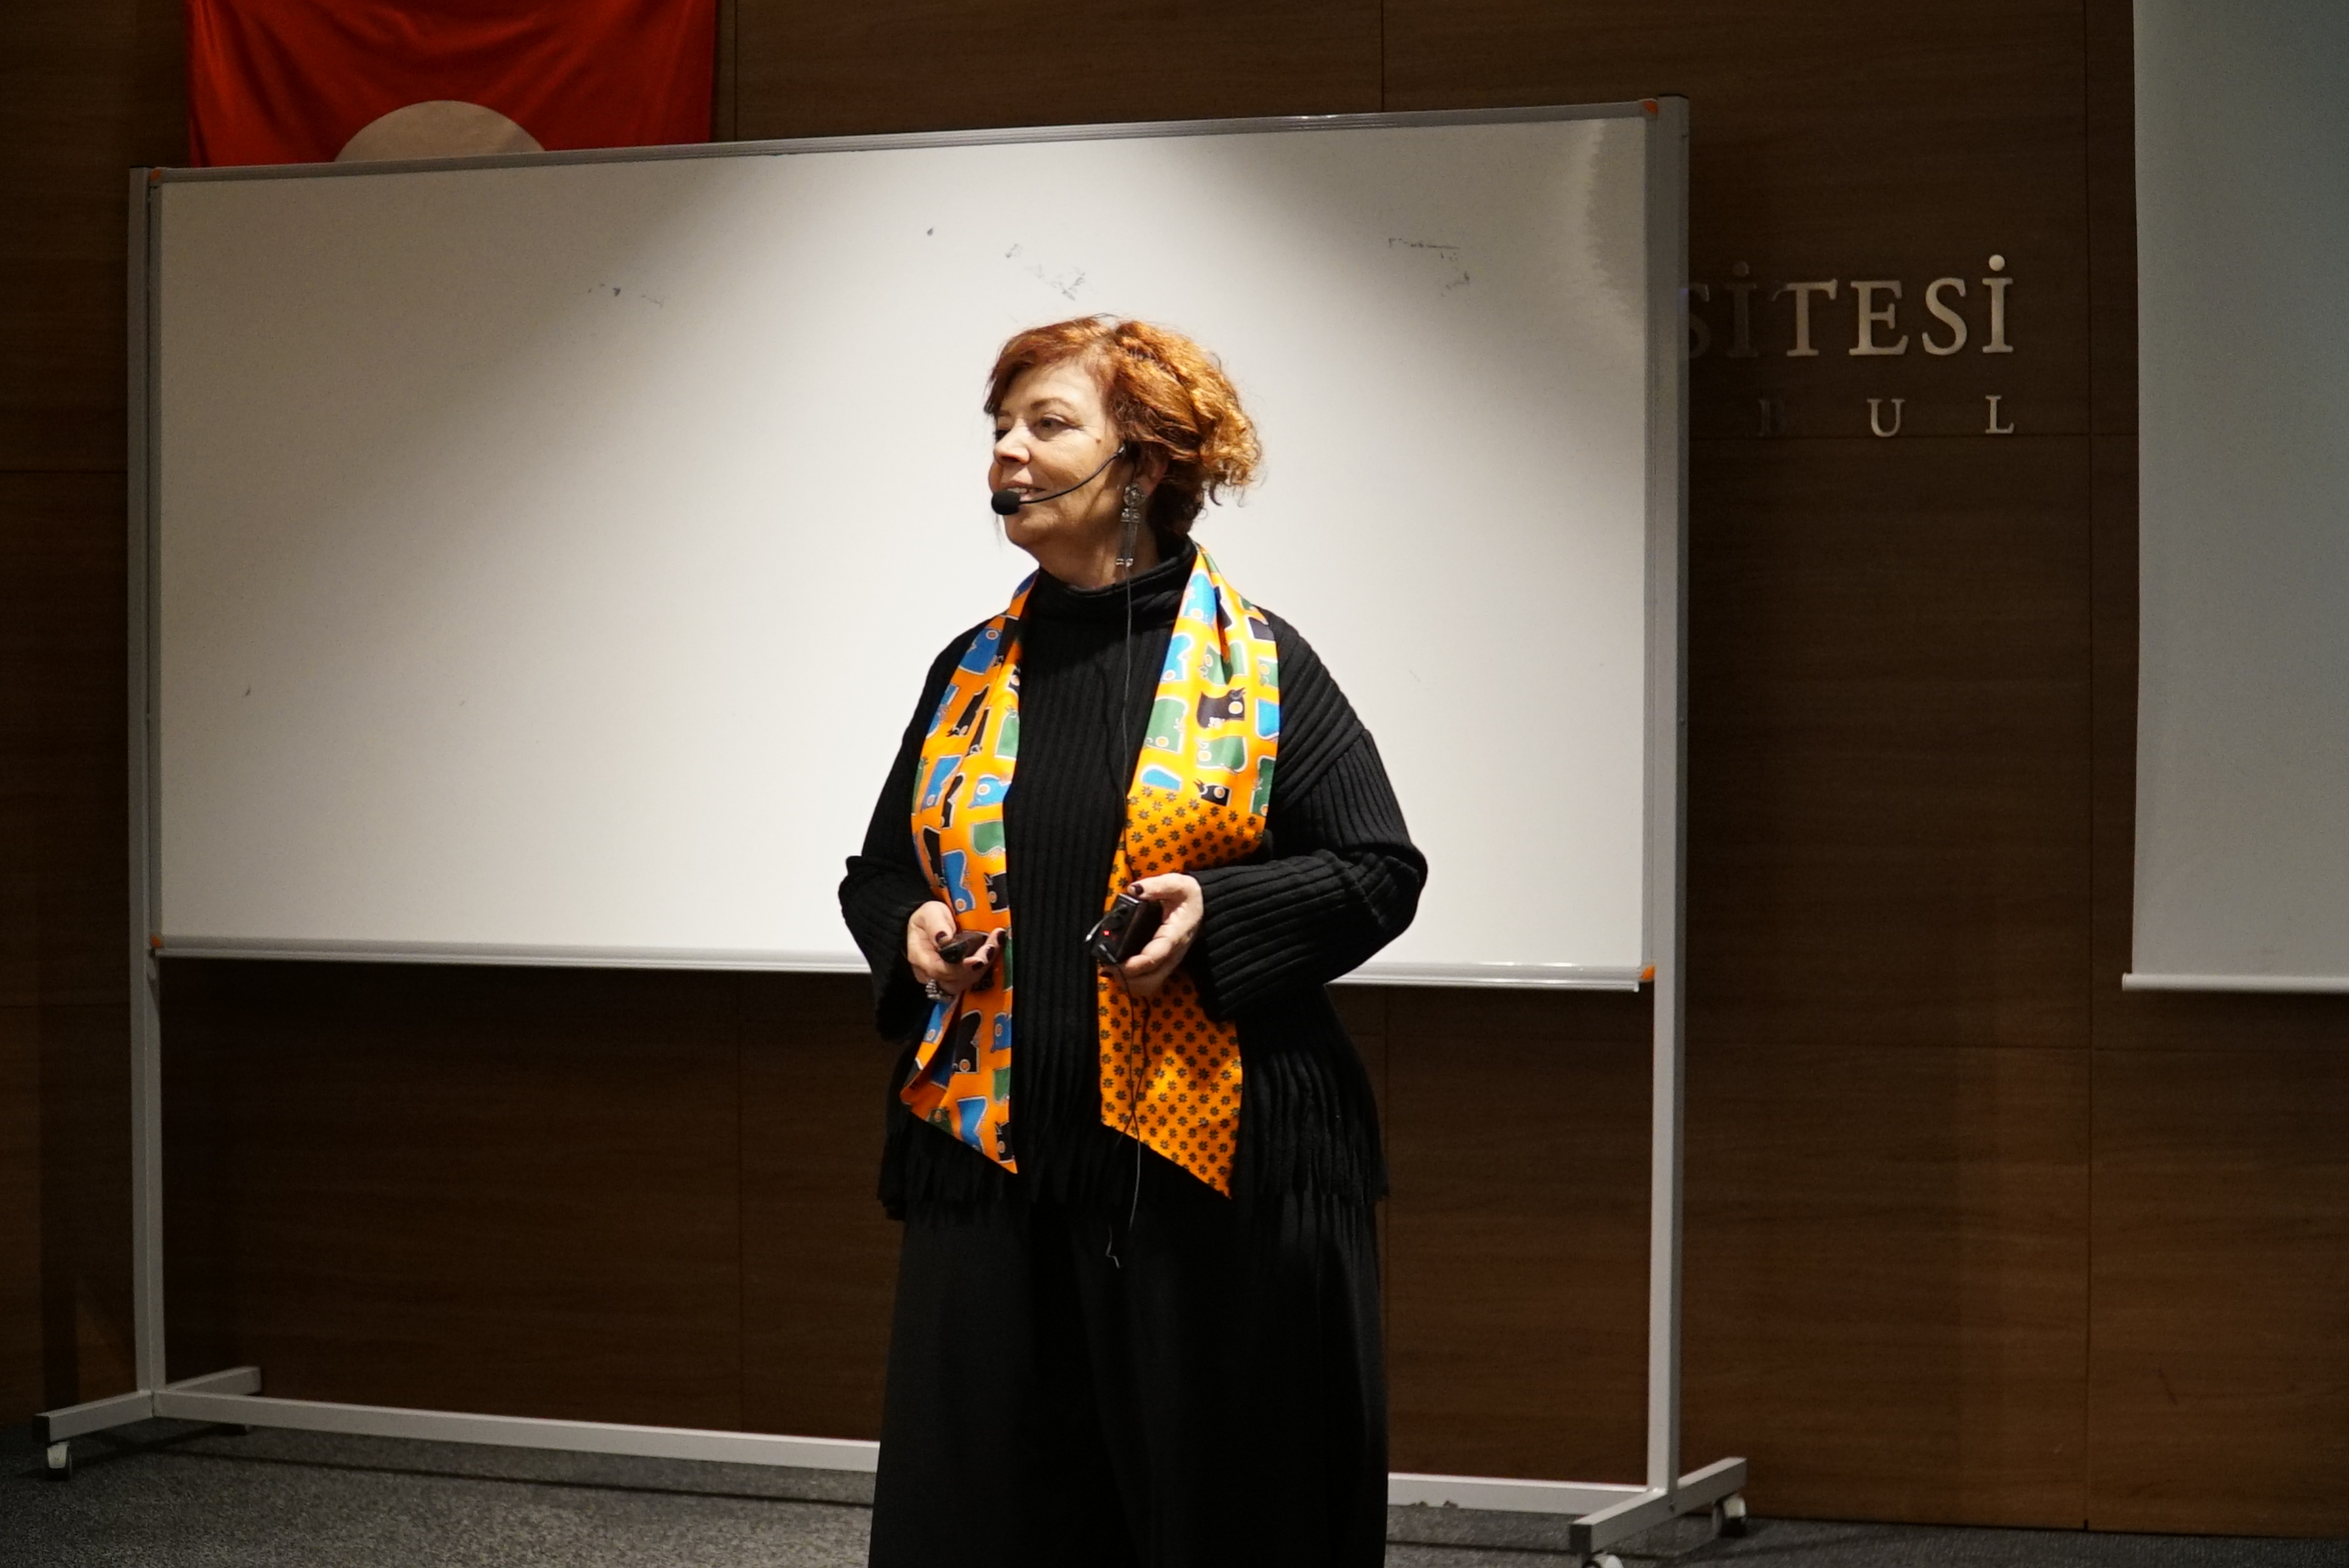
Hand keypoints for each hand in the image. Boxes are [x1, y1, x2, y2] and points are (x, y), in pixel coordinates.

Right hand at [906, 901, 996, 998]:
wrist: (932, 923)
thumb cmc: (929, 918)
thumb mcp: (929, 913)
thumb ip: (936, 926)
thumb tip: (945, 939)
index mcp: (920, 957)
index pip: (939, 971)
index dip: (960, 968)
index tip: (978, 959)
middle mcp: (930, 974)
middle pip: (955, 982)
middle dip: (977, 967)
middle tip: (992, 947)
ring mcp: (944, 979)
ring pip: (965, 983)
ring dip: (984, 967)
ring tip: (995, 946)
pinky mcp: (958, 978)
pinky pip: (971, 980)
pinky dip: (985, 968)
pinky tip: (994, 951)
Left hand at [1117, 873, 1201, 997]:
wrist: (1203, 905)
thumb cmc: (1187, 895)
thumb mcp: (1177, 884)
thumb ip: (1156, 886)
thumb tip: (1134, 890)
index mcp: (1174, 937)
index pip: (1152, 959)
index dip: (1130, 965)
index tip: (1111, 962)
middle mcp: (1172, 955)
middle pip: (1149, 981)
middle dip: (1126, 978)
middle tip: (1106, 965)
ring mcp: (1169, 962)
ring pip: (1148, 986)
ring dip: (1128, 982)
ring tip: (1111, 968)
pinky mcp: (1164, 964)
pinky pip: (1148, 981)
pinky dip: (1132, 980)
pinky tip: (1119, 968)